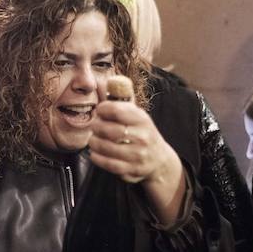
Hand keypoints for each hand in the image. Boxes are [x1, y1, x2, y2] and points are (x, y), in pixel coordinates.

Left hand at [88, 96, 185, 227]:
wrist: (159, 159)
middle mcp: (143, 137)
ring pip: (107, 148)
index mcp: (142, 119)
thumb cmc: (142, 133)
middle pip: (110, 130)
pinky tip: (95, 153)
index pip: (118, 110)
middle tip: (93, 126)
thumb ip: (123, 99)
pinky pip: (109, 164)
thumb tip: (106, 81)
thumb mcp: (137, 115)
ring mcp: (138, 155)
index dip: (103, 109)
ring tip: (93, 140)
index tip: (99, 110)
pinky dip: (97, 158)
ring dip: (94, 143)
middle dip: (96, 127)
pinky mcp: (132, 170)